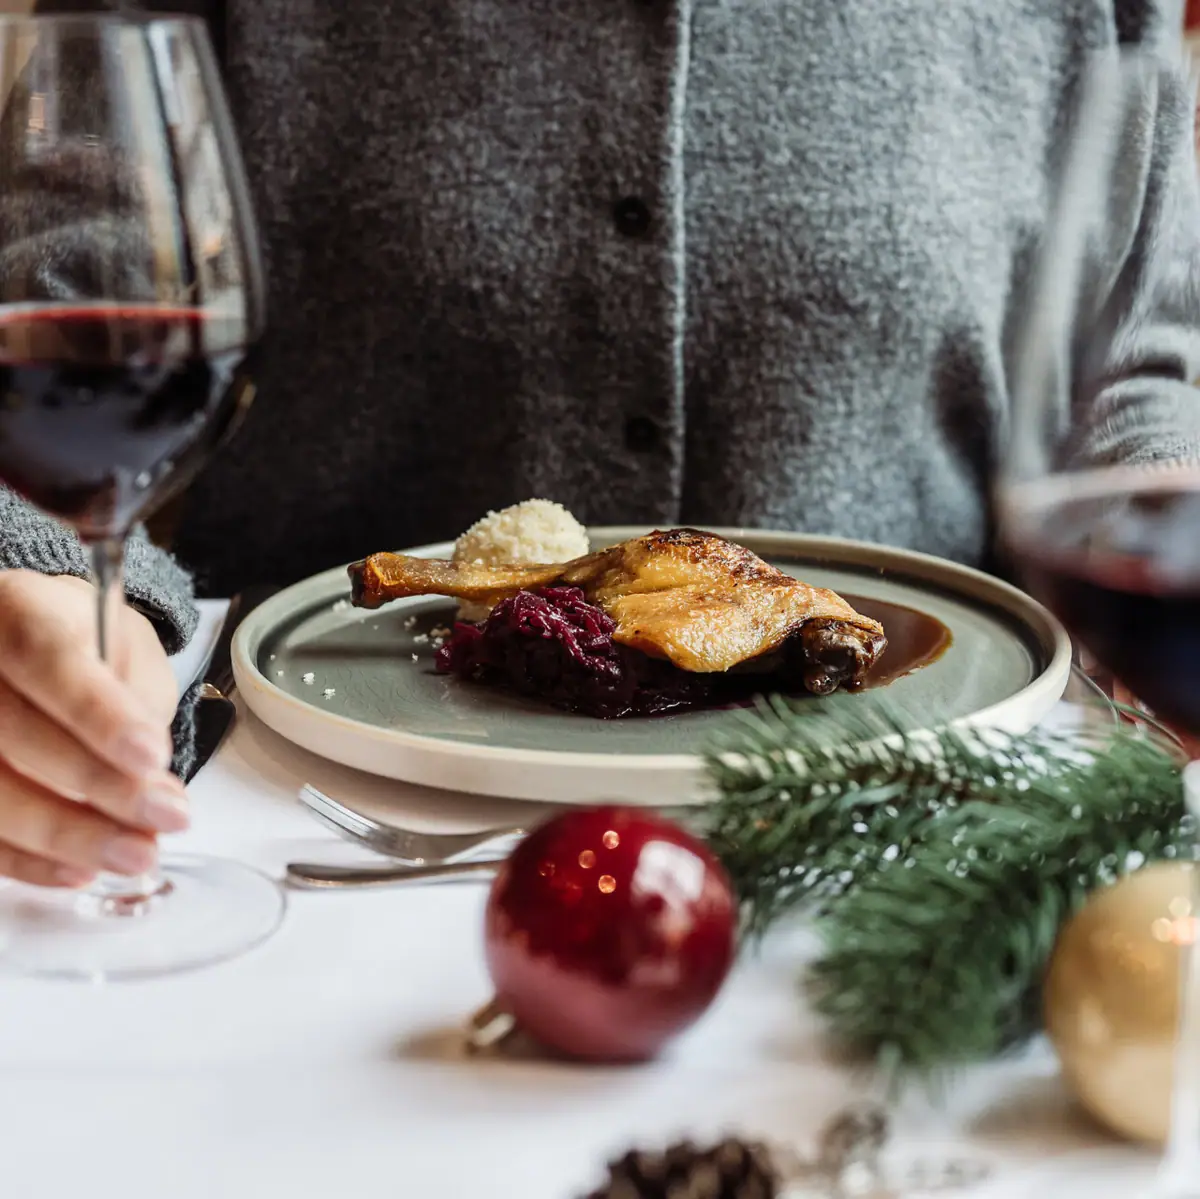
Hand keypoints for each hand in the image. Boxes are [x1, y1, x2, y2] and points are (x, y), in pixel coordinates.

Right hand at [0, 570, 186, 888]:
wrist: (30, 639)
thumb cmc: (82, 641)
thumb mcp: (126, 644)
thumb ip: (136, 695)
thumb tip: (147, 774)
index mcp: (17, 610)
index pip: (48, 660)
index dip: (98, 714)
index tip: (151, 757)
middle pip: (16, 733)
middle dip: (99, 786)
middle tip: (166, 817)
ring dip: (67, 835)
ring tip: (135, 854)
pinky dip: (29, 860)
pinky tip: (81, 869)